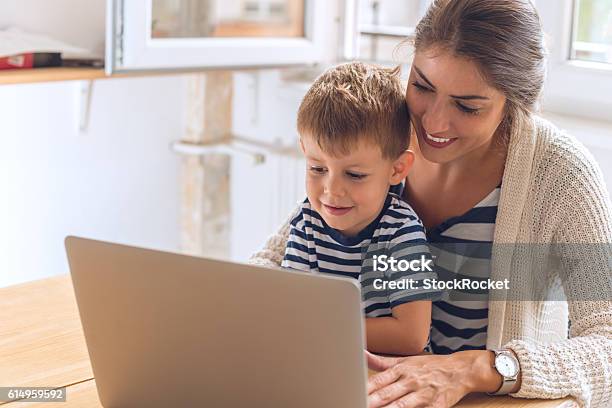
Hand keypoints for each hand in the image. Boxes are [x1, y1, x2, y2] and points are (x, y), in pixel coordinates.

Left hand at [366, 350, 500, 407]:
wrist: (460, 370)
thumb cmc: (429, 366)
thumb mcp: (405, 360)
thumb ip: (382, 362)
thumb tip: (361, 353)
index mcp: (401, 370)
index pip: (379, 381)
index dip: (365, 388)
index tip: (352, 392)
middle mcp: (411, 381)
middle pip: (387, 394)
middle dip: (372, 401)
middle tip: (358, 403)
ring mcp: (423, 394)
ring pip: (402, 405)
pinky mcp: (436, 406)